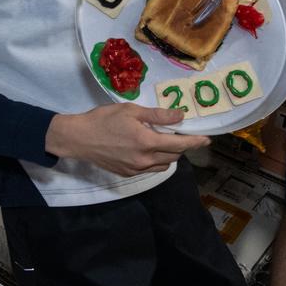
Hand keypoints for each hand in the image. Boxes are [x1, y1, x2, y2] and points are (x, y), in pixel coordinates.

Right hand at [46, 104, 207, 176]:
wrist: (78, 138)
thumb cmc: (103, 119)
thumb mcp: (131, 111)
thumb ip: (158, 116)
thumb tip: (180, 116)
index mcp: (147, 142)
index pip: (180, 145)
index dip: (196, 142)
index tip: (207, 139)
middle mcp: (144, 160)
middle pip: (174, 156)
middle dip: (183, 147)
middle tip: (183, 135)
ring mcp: (136, 169)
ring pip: (163, 165)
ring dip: (170, 155)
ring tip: (165, 142)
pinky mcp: (128, 174)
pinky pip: (150, 169)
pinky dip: (155, 160)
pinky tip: (148, 150)